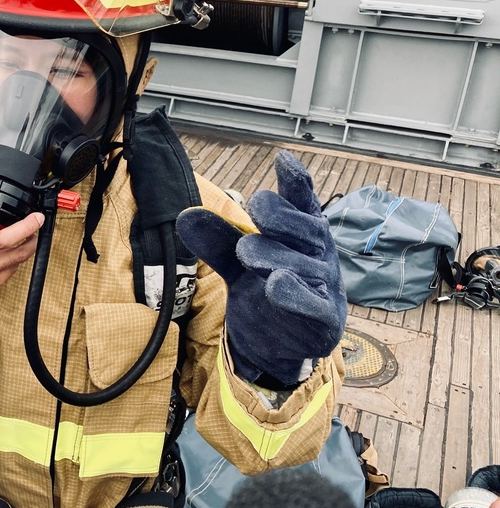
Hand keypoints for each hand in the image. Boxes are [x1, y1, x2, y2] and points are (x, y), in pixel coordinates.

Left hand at [175, 150, 345, 385]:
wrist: (282, 348)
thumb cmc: (267, 290)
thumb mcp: (238, 263)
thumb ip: (217, 240)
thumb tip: (186, 215)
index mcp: (302, 235)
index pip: (303, 205)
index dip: (296, 183)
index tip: (283, 159)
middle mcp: (317, 257)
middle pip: (305, 230)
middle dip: (281, 216)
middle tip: (255, 205)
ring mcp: (322, 288)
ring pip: (303, 266)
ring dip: (275, 255)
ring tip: (246, 251)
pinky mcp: (322, 320)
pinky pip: (311, 305)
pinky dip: (294, 294)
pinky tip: (276, 284)